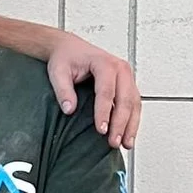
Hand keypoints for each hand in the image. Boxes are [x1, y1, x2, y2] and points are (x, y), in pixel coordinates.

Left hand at [42, 31, 139, 149]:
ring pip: (135, 103)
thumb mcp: (57, 71)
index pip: (107, 91)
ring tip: (126, 144)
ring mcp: (127, 76)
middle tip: (114, 142)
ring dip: (131, 125)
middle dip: (121, 123)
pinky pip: (134, 104)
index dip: (104, 112)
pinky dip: (132, 120)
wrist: (70, 48)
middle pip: (125, 99)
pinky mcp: (127, 84)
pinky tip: (128, 135)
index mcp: (105, 63)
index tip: (101, 130)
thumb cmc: (65, 57)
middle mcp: (121, 69)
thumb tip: (69, 109)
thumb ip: (63, 89)